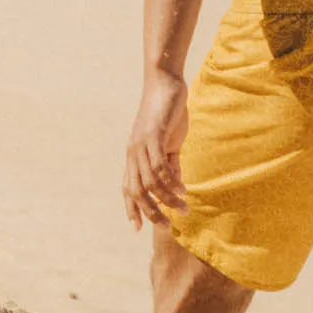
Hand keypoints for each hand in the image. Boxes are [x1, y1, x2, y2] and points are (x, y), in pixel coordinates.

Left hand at [122, 70, 190, 231]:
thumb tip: (177, 186)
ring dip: (166, 200)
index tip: (137, 229)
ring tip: (184, 209)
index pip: (127, 188)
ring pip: (149, 182)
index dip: (131, 208)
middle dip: (150, 212)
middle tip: (166, 226)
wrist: (165, 83)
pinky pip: (160, 166)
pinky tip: (183, 190)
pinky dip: (171, 182)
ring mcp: (142, 145)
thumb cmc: (168, 112)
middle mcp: (133, 153)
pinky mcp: (154, 136)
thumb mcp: (169, 142)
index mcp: (134, 155)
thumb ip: (171, 163)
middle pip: (136, 191)